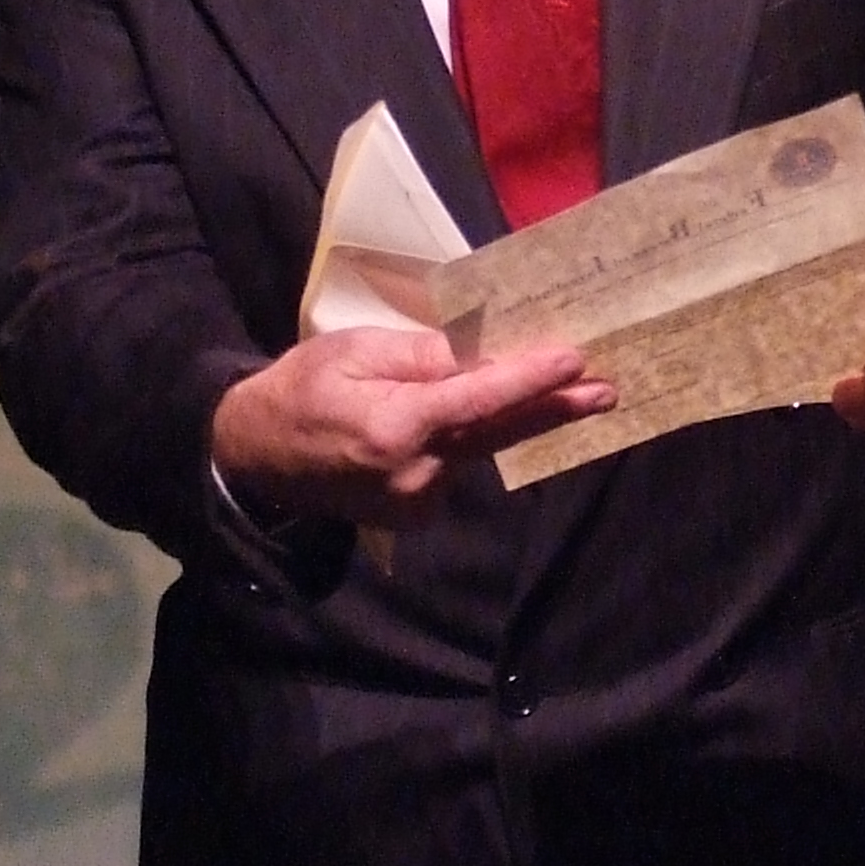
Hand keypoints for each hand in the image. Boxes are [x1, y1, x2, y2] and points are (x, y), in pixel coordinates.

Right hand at [210, 328, 608, 525]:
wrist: (256, 457)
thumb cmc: (302, 388)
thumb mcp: (354, 351)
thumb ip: (420, 357)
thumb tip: (481, 355)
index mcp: (395, 428)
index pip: (478, 401)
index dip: (529, 380)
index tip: (575, 361)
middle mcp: (414, 474)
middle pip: (497, 433)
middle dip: (555, 409)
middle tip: (609, 390)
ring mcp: (416, 501)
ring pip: (478, 449)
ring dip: (511, 419)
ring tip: (552, 389)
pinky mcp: (416, 514)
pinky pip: (457, 465)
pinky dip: (469, 440)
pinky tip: (459, 420)